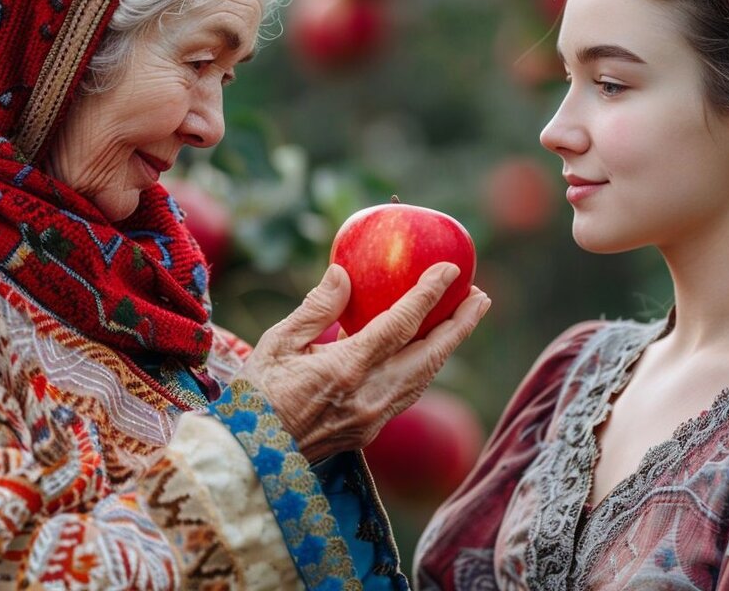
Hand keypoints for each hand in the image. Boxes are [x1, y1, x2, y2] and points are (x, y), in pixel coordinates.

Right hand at [236, 262, 489, 462]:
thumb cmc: (255, 396)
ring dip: (447, 346)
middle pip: (430, 357)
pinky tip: (428, 348)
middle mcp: (368, 397)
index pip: (399, 326)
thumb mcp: (276, 344)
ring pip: (424, 378)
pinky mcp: (369, 432)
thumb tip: (344, 273)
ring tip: (465, 317)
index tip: (450, 270)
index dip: (428, 295)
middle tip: (480, 295)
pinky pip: (408, 393)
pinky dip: (425, 367)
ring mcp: (372, 419)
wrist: (248, 458)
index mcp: (344, 370)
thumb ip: (316, 309)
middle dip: (460, 325)